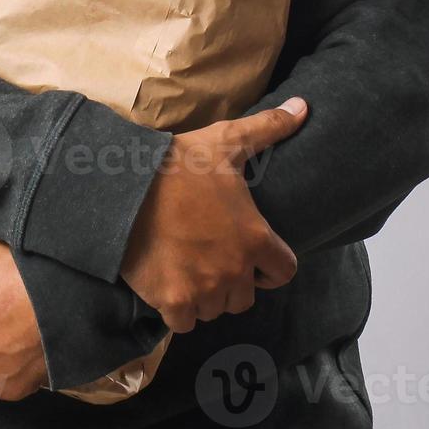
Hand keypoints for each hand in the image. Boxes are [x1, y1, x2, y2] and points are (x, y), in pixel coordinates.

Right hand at [120, 98, 308, 333]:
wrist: (124, 188)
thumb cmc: (179, 164)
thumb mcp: (226, 141)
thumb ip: (268, 128)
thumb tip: (305, 106)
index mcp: (255, 238)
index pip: (284, 272)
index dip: (270, 265)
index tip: (253, 255)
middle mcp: (235, 270)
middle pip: (245, 297)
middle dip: (233, 282)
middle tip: (212, 259)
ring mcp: (203, 289)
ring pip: (215, 310)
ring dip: (206, 296)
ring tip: (189, 270)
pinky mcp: (171, 301)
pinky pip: (184, 322)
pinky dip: (178, 311)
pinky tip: (169, 287)